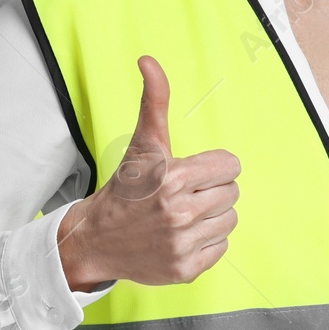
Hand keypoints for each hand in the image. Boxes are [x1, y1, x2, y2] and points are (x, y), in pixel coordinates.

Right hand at [57, 54, 241, 288]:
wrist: (96, 238)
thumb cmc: (126, 187)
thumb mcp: (142, 143)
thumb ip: (154, 101)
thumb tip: (148, 60)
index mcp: (172, 178)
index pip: (230, 166)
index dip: (214, 166)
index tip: (192, 173)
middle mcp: (178, 213)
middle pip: (232, 193)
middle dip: (212, 190)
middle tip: (185, 194)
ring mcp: (182, 244)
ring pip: (229, 220)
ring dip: (212, 216)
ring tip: (185, 215)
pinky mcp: (185, 270)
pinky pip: (221, 248)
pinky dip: (206, 242)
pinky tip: (183, 236)